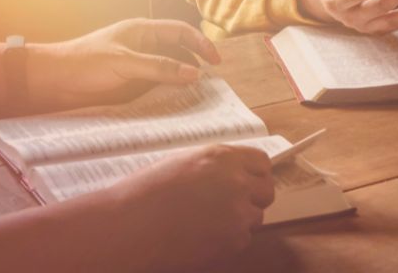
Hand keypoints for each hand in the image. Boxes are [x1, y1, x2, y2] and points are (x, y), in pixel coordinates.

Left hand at [28, 18, 220, 108]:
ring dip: (183, 81)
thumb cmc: (84, 63)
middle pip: (180, 51)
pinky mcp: (133, 84)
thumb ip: (160, 67)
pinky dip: (170, 93)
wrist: (54, 82)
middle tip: (210, 83)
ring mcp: (139, 66)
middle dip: (196, 64)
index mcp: (143, 31)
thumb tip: (195, 73)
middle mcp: (144, 46)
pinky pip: (159, 87)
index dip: (201, 43)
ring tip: (197, 96)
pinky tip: (177, 104)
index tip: (216, 61)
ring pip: (171, 71)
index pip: (181, 32)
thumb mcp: (125, 63)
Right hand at [95, 144, 274, 271]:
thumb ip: (215, 166)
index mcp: (222, 157)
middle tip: (233, 205)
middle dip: (254, 198)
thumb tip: (234, 174)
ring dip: (240, 220)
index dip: (255, 173)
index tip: (247, 181)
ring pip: (256, 216)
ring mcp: (238, 212)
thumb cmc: (146, 192)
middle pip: (267, 190)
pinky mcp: (234, 239)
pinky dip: (228, 240)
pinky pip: (242, 239)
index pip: (262, 162)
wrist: (130, 226)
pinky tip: (202, 237)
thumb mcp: (184, 163)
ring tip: (208, 222)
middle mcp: (237, 181)